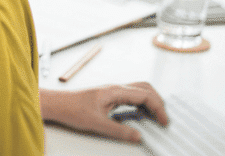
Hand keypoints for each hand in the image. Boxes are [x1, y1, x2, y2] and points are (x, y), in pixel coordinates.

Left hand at [40, 82, 167, 142]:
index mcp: (115, 91)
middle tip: (163, 119)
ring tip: (156, 118)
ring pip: (139, 91)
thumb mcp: (97, 124)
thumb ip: (119, 130)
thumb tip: (138, 136)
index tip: (164, 121)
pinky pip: (131, 97)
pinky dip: (141, 104)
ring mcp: (113, 91)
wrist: (60, 104)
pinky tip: (142, 115)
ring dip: (150, 102)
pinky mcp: (110, 97)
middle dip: (158, 101)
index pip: (144, 94)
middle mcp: (116, 88)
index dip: (158, 107)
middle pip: (145, 88)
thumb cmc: (73, 109)